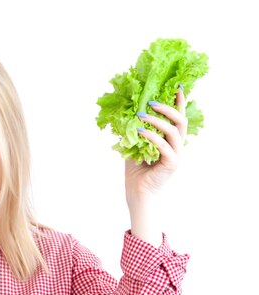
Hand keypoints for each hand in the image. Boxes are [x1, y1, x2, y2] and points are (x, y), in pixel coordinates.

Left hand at [125, 87, 186, 204]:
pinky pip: (164, 146)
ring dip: (157, 120)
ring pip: (174, 131)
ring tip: (141, 115)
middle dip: (168, 108)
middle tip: (151, 102)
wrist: (137, 193)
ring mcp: (177, 155)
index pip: (179, 118)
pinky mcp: (172, 164)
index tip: (177, 86)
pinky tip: (139, 131)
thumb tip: (126, 113)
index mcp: (171, 141)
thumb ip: (135, 131)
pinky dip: (152, 136)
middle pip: (181, 121)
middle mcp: (177, 146)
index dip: (180, 102)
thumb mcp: (134, 145)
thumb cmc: (136, 171)